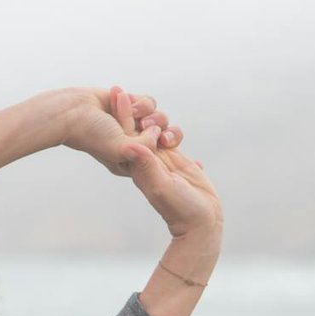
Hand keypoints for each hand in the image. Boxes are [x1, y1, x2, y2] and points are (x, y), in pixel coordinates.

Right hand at [61, 85, 183, 176]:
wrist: (71, 112)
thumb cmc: (92, 134)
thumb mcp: (121, 148)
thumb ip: (143, 148)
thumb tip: (158, 137)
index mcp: (133, 162)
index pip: (164, 163)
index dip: (181, 162)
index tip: (198, 165)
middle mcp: (135, 144)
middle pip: (166, 139)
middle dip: (169, 135)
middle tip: (166, 136)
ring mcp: (133, 124)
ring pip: (159, 118)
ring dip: (148, 113)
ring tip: (133, 111)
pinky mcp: (130, 106)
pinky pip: (149, 103)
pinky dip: (139, 101)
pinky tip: (122, 98)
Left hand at [113, 91, 223, 238]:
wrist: (198, 224)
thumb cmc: (179, 208)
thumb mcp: (161, 186)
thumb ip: (146, 166)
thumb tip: (129, 147)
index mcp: (139, 167)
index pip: (127, 136)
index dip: (121, 115)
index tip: (116, 94)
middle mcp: (147, 163)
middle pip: (137, 132)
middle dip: (131, 111)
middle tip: (122, 91)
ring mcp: (162, 162)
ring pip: (154, 133)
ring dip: (152, 119)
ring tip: (148, 108)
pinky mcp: (178, 163)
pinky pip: (170, 141)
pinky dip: (169, 131)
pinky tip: (163, 124)